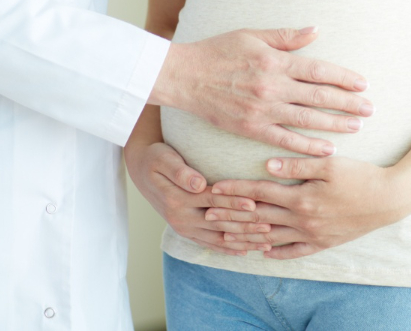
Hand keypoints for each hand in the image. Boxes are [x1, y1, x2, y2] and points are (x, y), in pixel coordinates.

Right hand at [123, 138, 270, 257]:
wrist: (140, 170)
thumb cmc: (155, 158)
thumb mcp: (163, 159)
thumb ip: (181, 172)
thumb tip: (199, 184)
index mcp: (176, 199)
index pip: (212, 201)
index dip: (234, 202)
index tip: (255, 204)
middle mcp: (180, 218)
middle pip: (219, 223)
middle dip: (245, 226)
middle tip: (270, 227)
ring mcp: (183, 227)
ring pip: (217, 238)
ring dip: (242, 242)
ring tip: (266, 242)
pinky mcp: (186, 231)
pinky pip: (209, 243)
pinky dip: (228, 248)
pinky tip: (245, 251)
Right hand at [151, 26, 373, 156]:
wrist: (185, 76)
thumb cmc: (218, 51)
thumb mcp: (253, 35)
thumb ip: (286, 37)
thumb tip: (316, 31)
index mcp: (275, 61)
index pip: (319, 70)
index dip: (344, 78)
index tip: (363, 85)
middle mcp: (272, 86)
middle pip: (319, 97)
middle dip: (348, 103)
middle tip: (370, 110)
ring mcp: (262, 110)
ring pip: (306, 120)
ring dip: (334, 124)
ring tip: (356, 127)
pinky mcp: (251, 128)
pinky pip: (285, 139)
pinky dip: (308, 145)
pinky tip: (327, 148)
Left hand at [210, 155, 410, 259]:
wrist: (390, 200)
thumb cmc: (361, 176)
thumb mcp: (329, 164)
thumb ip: (297, 164)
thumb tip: (267, 164)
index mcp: (301, 197)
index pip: (260, 193)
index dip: (235, 190)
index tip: (214, 188)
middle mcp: (302, 219)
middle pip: (259, 217)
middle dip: (232, 214)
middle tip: (207, 213)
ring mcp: (312, 235)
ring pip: (271, 237)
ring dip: (247, 235)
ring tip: (225, 234)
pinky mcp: (323, 243)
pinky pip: (295, 251)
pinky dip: (277, 251)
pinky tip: (264, 250)